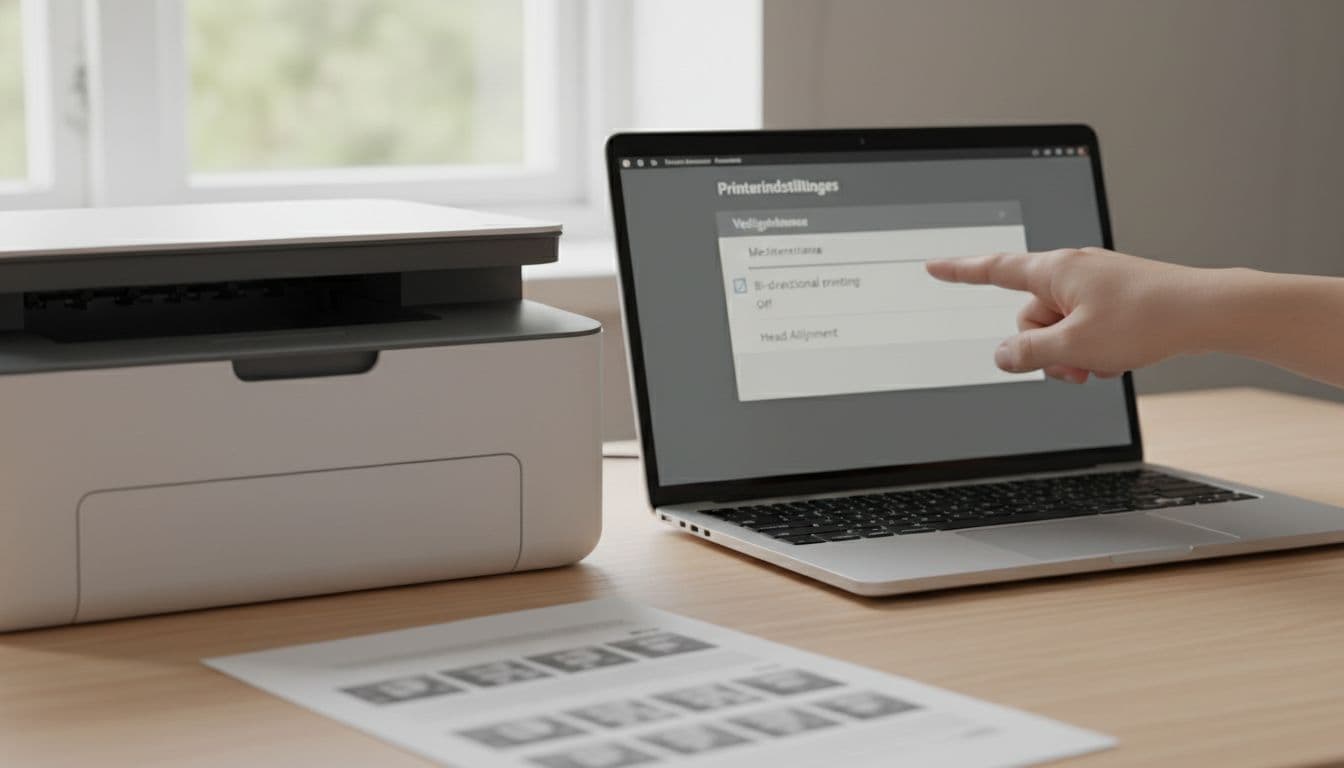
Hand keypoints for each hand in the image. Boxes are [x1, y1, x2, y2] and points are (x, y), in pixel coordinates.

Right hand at [925, 248, 1206, 382]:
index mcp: (1054, 270)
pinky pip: (1084, 327)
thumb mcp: (1073, 346)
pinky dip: (1092, 348)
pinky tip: (1116, 359)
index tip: (933, 266)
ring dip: (1071, 354)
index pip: (992, 269)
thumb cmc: (1145, 319)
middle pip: (1029, 316)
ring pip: (1059, 327)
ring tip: (1101, 365)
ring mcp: (1094, 284)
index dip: (958, 271)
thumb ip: (1028, 353)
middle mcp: (1070, 271)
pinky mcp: (1114, 298)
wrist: (1205, 312)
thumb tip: (1002, 355)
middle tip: (1074, 367)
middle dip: (1044, 349)